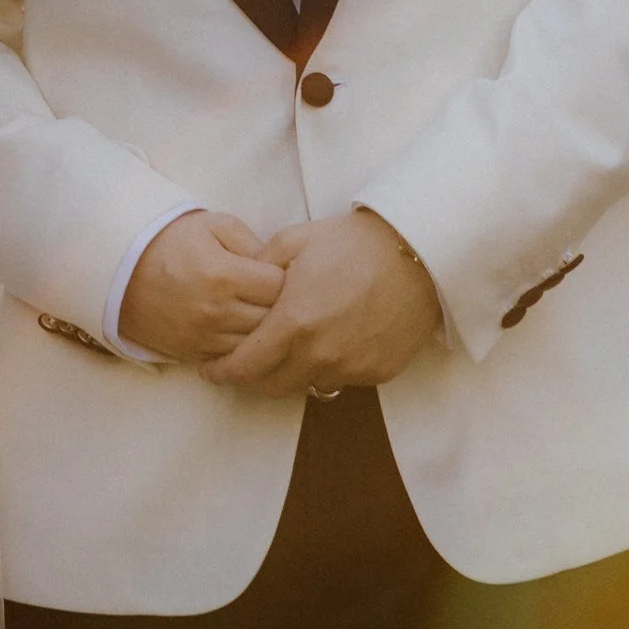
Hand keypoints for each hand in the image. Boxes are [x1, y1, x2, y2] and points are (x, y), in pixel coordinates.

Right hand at [117, 210, 284, 363]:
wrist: (119, 268)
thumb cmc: (170, 242)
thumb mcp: (213, 225)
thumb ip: (252, 241)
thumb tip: (280, 266)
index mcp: (225, 275)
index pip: (280, 286)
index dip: (286, 276)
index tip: (280, 270)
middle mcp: (217, 312)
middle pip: (273, 320)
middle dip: (280, 306)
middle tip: (276, 292)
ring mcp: (204, 337)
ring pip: (256, 344)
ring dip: (263, 329)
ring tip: (260, 310)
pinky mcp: (193, 353)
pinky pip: (233, 358)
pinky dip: (242, 347)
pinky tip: (240, 328)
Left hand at [200, 210, 442, 397]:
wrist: (418, 251)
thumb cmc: (352, 242)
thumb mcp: (292, 242)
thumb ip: (257, 270)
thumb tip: (237, 287)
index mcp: (293, 324)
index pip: (244, 366)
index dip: (222, 372)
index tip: (210, 369)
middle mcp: (320, 354)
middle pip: (271, 385)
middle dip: (250, 378)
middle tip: (242, 364)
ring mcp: (351, 367)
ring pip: (306, 385)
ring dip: (290, 374)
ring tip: (287, 351)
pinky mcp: (377, 372)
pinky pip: (341, 379)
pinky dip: (327, 368)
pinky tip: (329, 343)